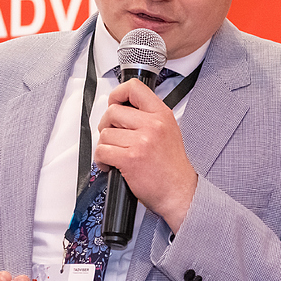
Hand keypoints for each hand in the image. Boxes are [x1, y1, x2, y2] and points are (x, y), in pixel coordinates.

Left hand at [95, 79, 197, 233]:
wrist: (179, 192)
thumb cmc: (172, 167)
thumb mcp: (168, 132)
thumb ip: (149, 118)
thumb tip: (123, 110)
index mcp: (162, 115)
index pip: (134, 88)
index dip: (118, 94)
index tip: (114, 102)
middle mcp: (152, 125)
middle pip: (113, 112)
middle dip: (107, 126)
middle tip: (113, 137)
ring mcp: (141, 141)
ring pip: (105, 134)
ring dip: (105, 146)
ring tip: (114, 155)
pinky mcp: (129, 159)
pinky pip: (102, 151)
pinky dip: (101, 160)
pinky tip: (111, 165)